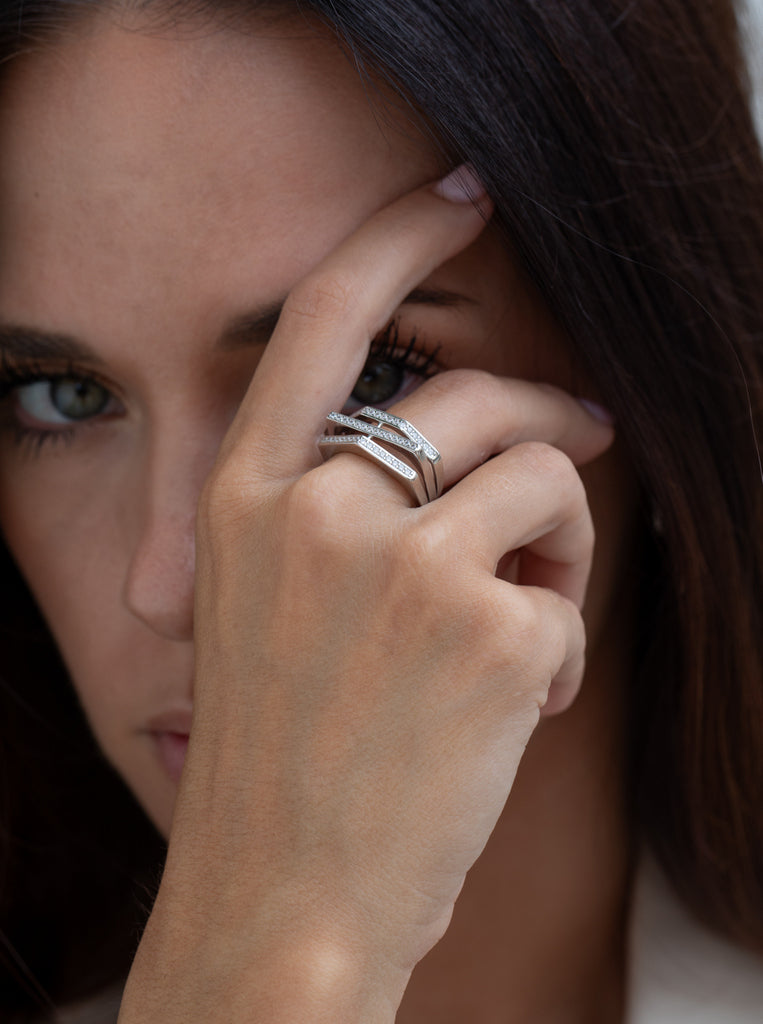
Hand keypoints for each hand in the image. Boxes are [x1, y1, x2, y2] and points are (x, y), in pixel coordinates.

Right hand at [119, 172, 612, 1022]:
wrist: (284, 899)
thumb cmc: (283, 756)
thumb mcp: (271, 610)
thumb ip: (336, 516)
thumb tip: (462, 447)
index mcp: (245, 501)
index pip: (321, 321)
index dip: (394, 240)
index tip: (459, 198)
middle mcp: (315, 513)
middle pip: (469, 394)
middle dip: (542, 411)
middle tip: (584, 440)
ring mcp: (402, 567)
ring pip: (542, 471)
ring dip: (561, 541)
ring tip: (536, 620)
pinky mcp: (488, 629)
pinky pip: (570, 578)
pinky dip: (568, 629)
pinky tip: (531, 699)